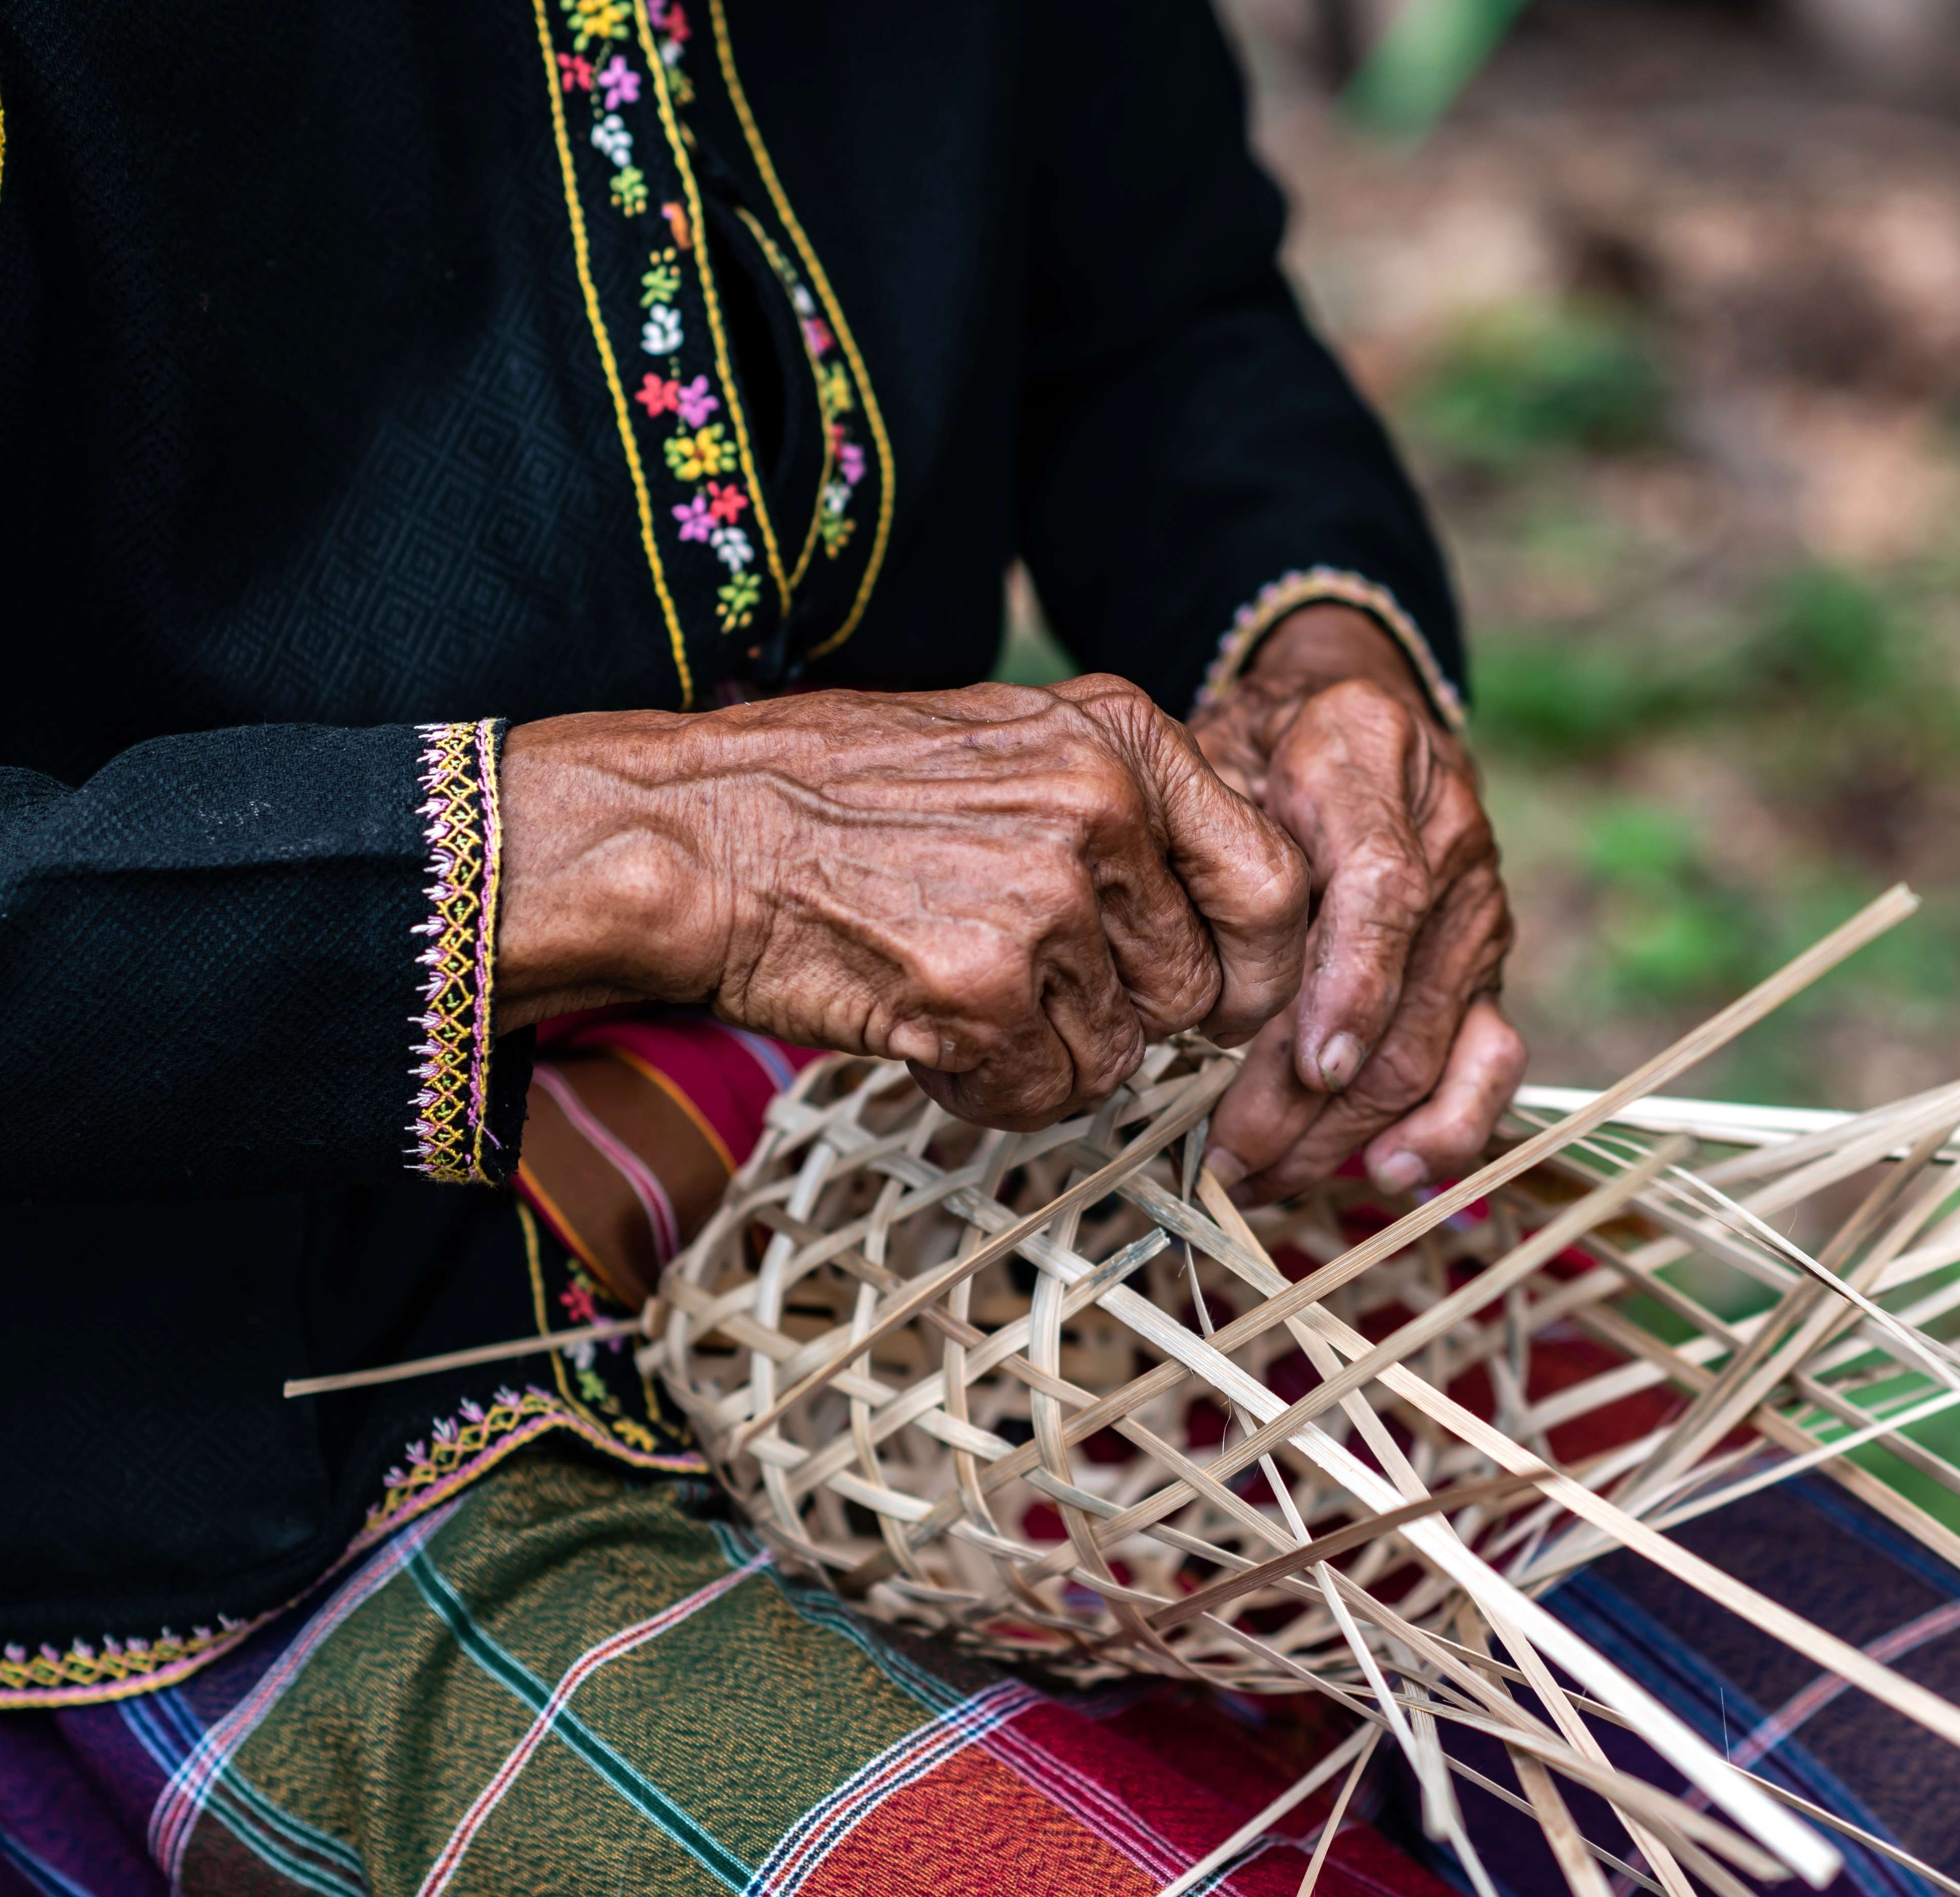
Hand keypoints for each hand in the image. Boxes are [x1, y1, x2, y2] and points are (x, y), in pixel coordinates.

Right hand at [494, 677, 1307, 1128]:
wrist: (685, 833)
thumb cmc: (833, 800)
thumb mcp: (1008, 749)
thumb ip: (1122, 814)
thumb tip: (1230, 920)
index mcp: (1122, 737)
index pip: (1274, 883)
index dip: (1251, 966)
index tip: (1212, 998)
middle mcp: (1101, 807)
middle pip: (1194, 989)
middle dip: (1120, 1015)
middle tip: (1020, 985)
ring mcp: (1045, 899)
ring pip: (1117, 1056)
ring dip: (1043, 1055)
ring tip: (948, 991)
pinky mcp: (983, 990)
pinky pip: (1041, 1097)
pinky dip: (983, 1089)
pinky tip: (918, 1028)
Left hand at [1189, 604, 1525, 1202]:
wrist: (1339, 713)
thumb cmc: (1247, 746)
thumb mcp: (1206, 750)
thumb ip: (1200, 834)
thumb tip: (1172, 967)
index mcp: (1369, 753)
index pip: (1384, 885)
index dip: (1353, 985)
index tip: (1312, 1067)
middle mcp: (1445, 828)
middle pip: (1406, 990)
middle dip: (1317, 1096)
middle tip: (1228, 1157)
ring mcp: (1477, 902)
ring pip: (1435, 1042)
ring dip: (1349, 1129)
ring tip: (1261, 1177)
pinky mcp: (1486, 963)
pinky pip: (1490, 1058)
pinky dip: (1448, 1127)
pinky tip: (1388, 1173)